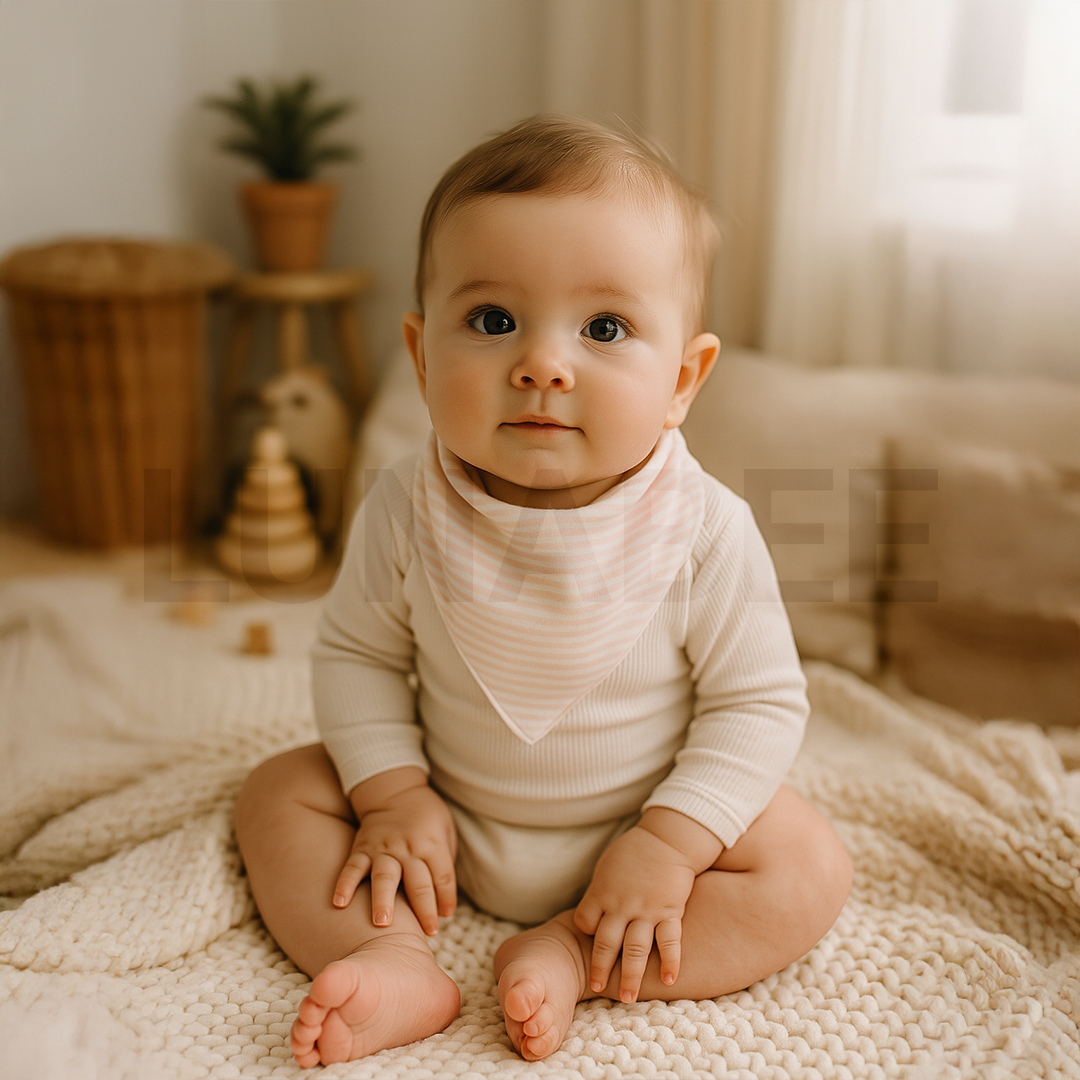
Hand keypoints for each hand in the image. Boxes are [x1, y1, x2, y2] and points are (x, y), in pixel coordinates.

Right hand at [333, 767, 456, 935]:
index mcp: (432, 844)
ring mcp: (383, 849)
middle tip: (427, 933)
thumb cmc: (426, 815)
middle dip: (424, 909)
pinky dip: (345, 885)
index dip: (446, 898)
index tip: (446, 916)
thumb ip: (445, 861)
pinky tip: (339, 903)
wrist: (395, 791)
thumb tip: (443, 899)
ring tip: (382, 923)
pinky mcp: (362, 849)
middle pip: (418, 882)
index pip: (442, 876)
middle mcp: (408, 848)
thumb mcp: (446, 830)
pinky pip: (352, 868)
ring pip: (384, 877)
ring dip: (383, 900)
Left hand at [573, 809, 722, 1002]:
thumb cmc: (634, 850)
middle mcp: (621, 905)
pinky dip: (670, 962)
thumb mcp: (607, 867)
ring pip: (635, 949)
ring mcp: (646, 910)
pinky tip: (669, 980)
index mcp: (602, 892)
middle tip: (598, 988)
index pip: (585, 922)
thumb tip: (593, 912)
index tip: (591, 943)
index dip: (586, 934)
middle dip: (601, 969)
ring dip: (631, 975)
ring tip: (628, 997)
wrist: (667, 838)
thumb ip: (600, 892)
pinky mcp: (669, 911)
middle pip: (606, 943)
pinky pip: (669, 941)